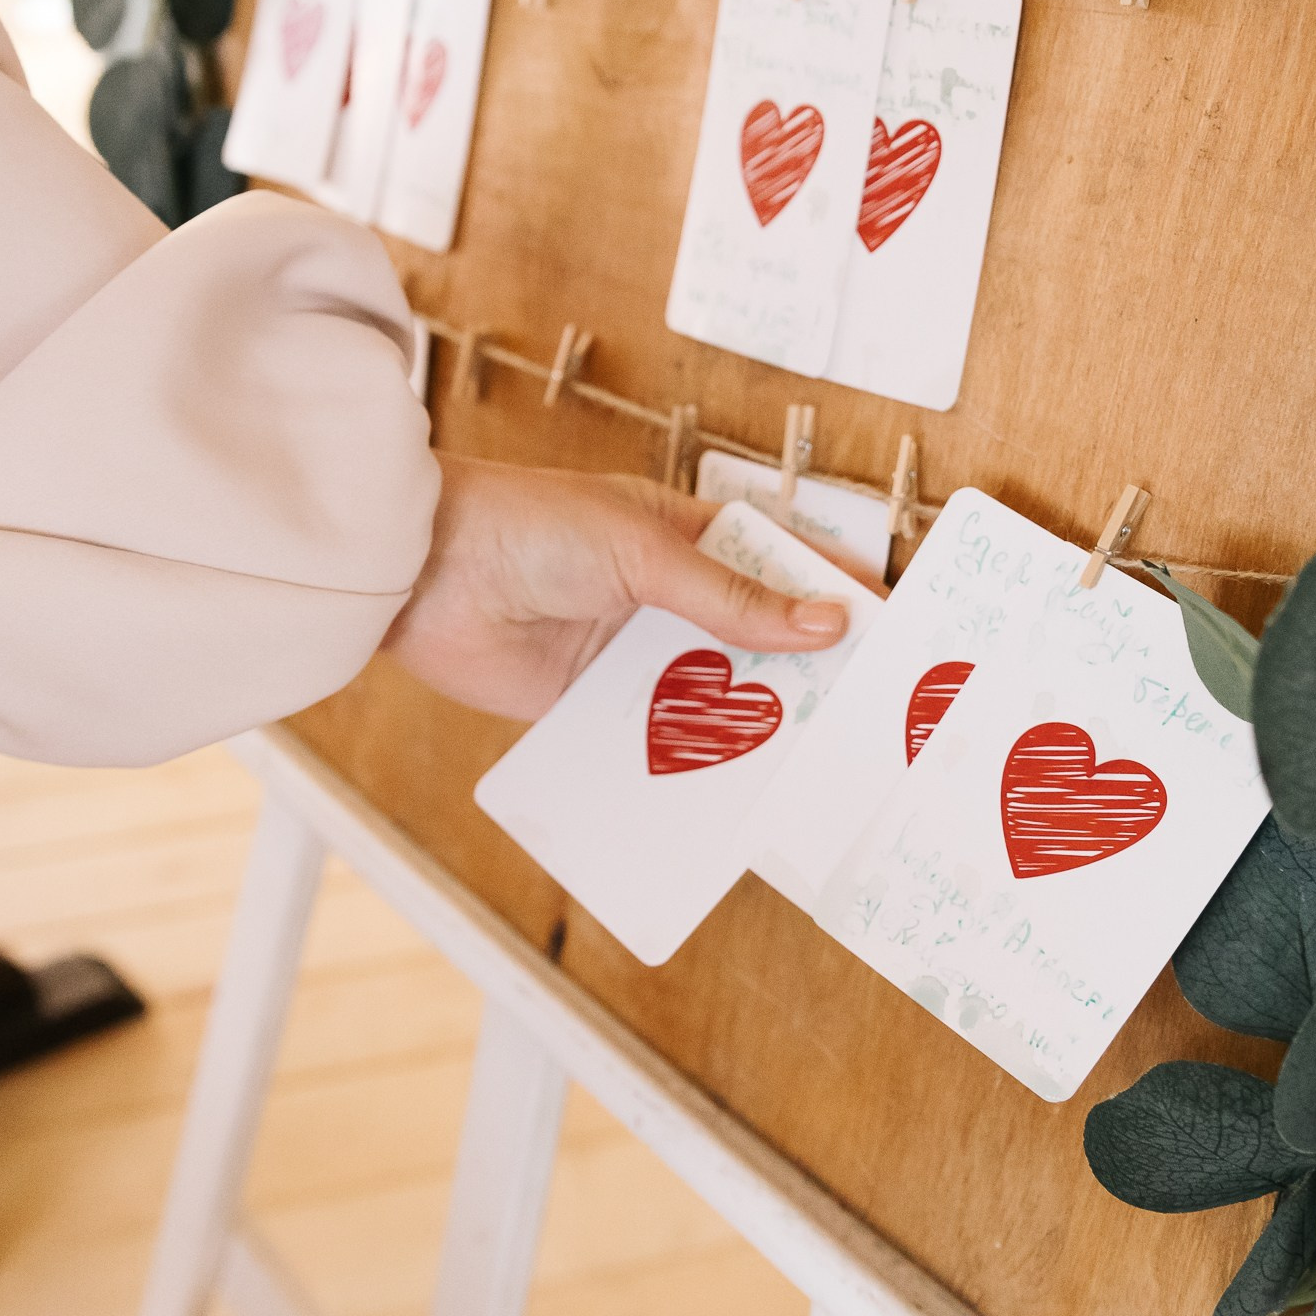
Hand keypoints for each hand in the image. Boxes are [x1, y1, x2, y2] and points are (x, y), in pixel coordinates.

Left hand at [382, 453, 850, 719]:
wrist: (419, 572)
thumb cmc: (529, 526)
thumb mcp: (642, 551)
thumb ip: (731, 596)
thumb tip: (826, 622)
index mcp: (687, 535)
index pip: (781, 566)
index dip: (836, 596)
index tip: (896, 633)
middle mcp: (666, 595)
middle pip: (757, 639)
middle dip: (808, 673)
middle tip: (871, 717)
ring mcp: (631, 652)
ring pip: (714, 692)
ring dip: (756, 722)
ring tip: (822, 764)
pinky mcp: (591, 705)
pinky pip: (656, 736)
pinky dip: (694, 759)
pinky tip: (739, 789)